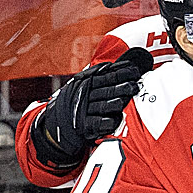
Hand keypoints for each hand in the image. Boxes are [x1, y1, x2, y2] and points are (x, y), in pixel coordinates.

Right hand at [31, 49, 153, 167]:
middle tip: (135, 85)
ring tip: (125, 100)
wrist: (57, 121)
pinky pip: (97, 123)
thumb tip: (122, 65)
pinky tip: (115, 119)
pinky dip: (106, 122)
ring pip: (102, 105)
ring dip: (115, 103)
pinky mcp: (84, 126)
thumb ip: (101, 75)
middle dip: (122, 87)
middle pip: (107, 90)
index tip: (135, 71)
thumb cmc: (78, 101)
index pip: (107, 76)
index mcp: (87, 82)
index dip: (122, 72)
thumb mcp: (84, 84)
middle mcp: (85, 95)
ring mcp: (84, 110)